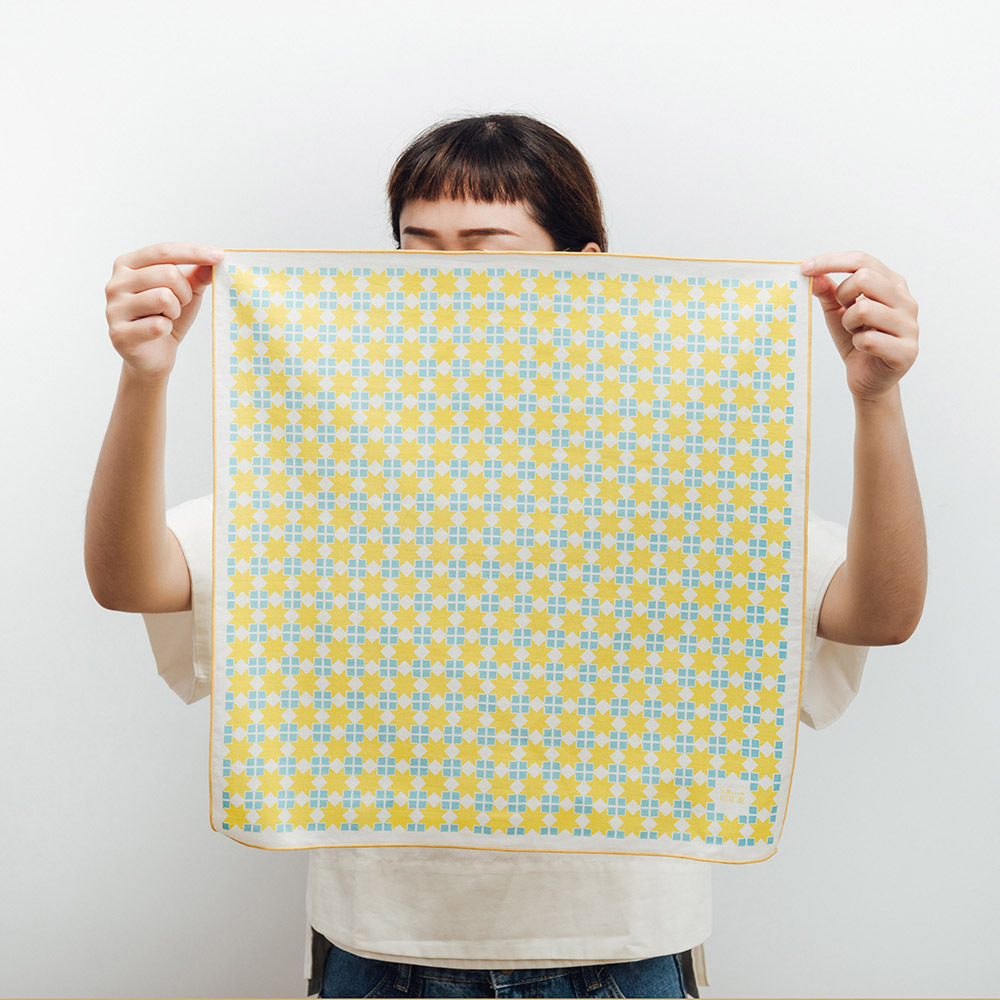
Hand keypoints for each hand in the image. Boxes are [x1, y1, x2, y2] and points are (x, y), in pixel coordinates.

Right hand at [105, 242, 223, 380]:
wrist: (153, 356)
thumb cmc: (168, 318)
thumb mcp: (186, 292)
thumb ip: (198, 274)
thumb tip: (216, 258)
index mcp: (127, 265)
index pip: (163, 250)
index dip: (194, 252)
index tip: (220, 255)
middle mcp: (115, 283)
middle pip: (168, 273)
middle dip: (184, 293)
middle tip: (178, 306)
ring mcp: (113, 308)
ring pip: (163, 298)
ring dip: (175, 311)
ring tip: (166, 318)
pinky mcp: (119, 334)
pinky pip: (158, 325)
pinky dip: (167, 330)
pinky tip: (158, 333)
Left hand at [801, 251, 918, 401]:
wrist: (869, 380)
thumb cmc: (856, 342)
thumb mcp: (837, 313)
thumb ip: (828, 292)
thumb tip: (814, 273)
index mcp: (893, 285)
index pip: (862, 260)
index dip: (831, 261)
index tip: (805, 267)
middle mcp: (907, 301)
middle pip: (864, 278)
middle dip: (843, 296)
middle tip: (844, 313)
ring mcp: (910, 326)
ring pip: (864, 309)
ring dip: (849, 324)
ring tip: (855, 333)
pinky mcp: (907, 352)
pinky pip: (869, 339)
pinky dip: (857, 344)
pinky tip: (863, 348)